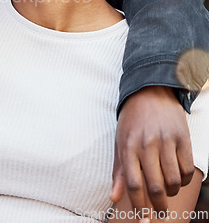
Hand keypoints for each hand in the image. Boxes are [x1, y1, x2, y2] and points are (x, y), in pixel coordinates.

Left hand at [110, 86, 193, 215]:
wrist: (150, 92)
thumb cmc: (132, 120)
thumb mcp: (120, 141)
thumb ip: (118, 171)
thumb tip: (113, 198)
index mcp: (128, 146)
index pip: (133, 183)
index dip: (138, 205)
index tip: (143, 217)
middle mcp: (147, 144)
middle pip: (155, 186)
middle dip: (158, 206)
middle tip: (160, 213)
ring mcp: (166, 141)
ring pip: (174, 181)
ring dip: (171, 192)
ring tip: (167, 191)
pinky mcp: (183, 138)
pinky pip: (187, 169)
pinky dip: (185, 180)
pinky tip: (178, 176)